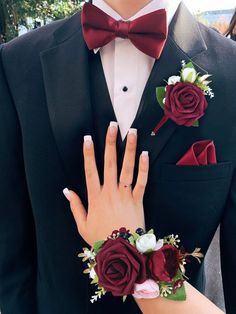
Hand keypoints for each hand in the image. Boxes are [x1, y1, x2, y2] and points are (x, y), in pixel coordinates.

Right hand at [63, 122, 148, 246]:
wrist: (122, 251)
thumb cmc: (101, 238)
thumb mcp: (82, 225)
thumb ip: (75, 206)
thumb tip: (66, 191)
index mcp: (95, 197)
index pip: (90, 170)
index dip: (88, 154)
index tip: (88, 138)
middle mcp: (110, 191)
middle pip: (110, 163)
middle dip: (110, 143)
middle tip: (112, 126)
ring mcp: (125, 194)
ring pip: (127, 167)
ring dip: (129, 149)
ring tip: (132, 132)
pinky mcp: (138, 199)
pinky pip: (142, 181)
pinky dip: (144, 167)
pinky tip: (145, 154)